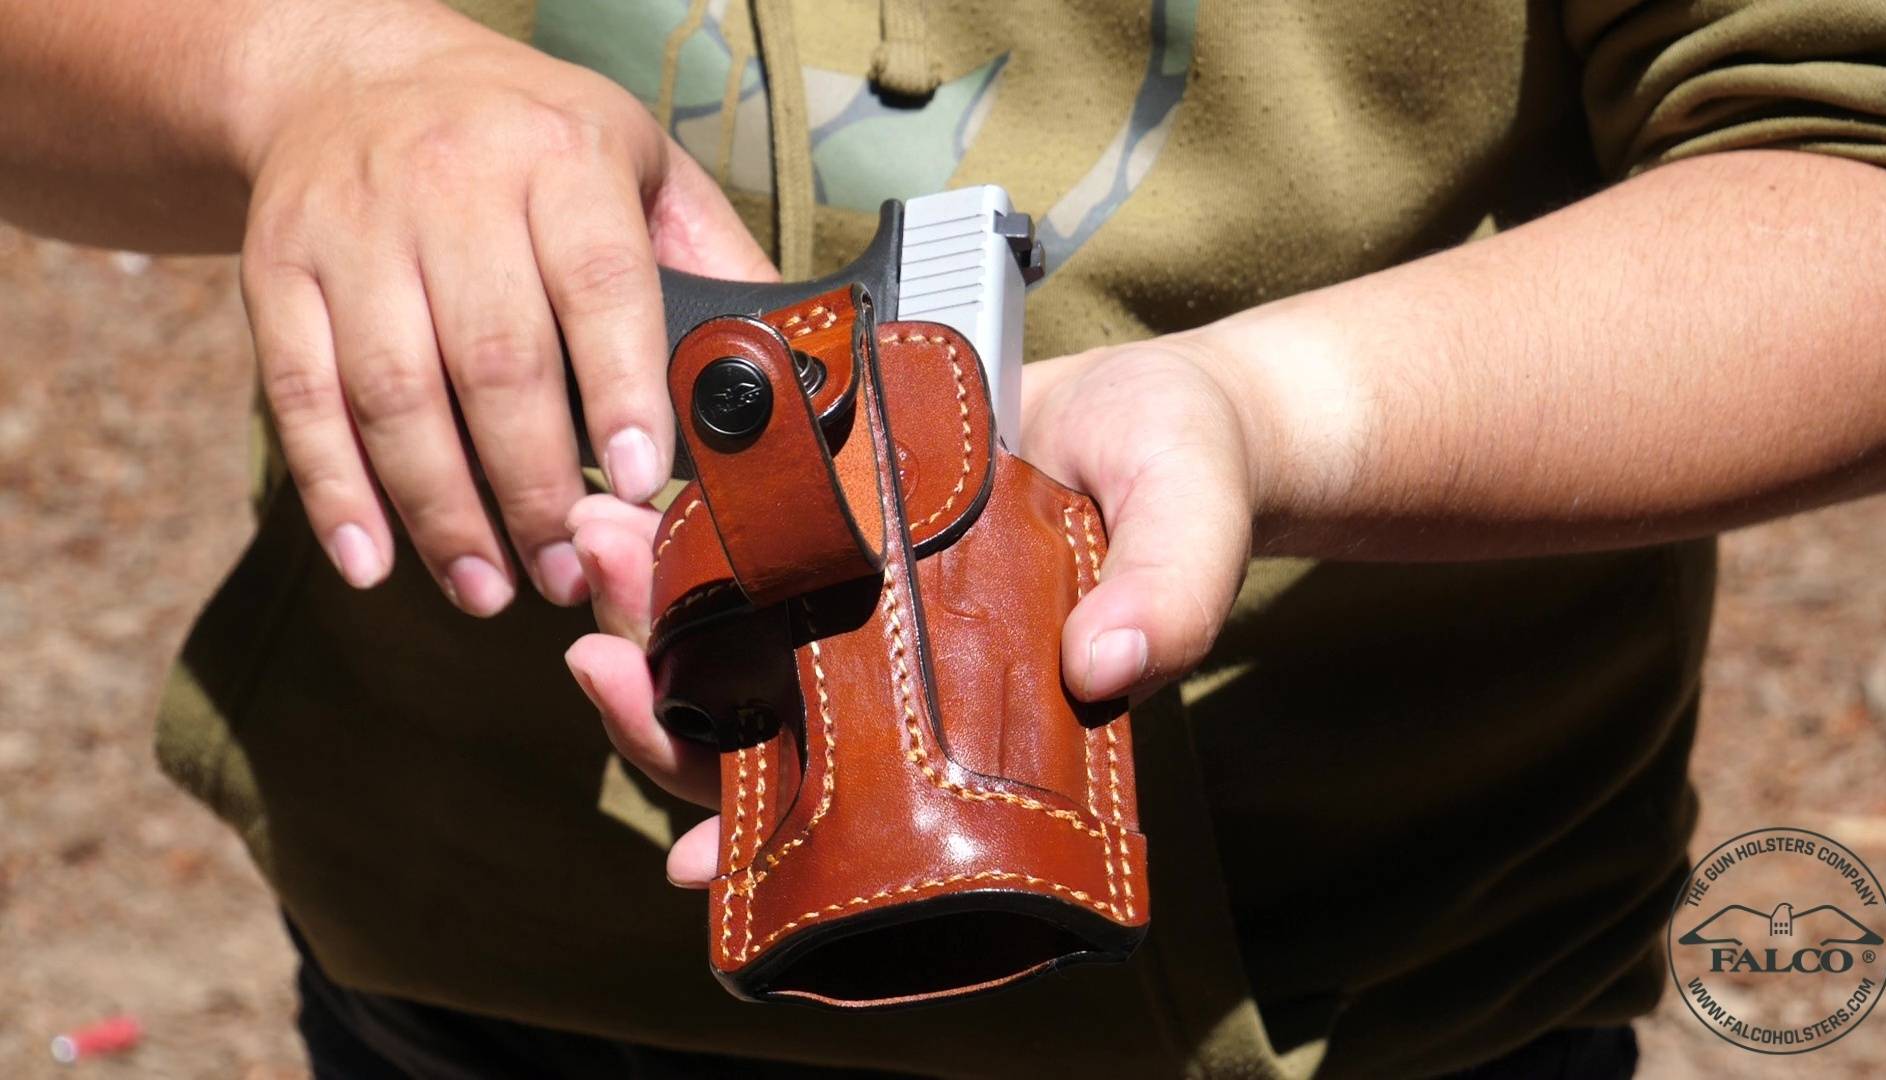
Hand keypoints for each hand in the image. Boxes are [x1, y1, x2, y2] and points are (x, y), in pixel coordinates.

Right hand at [238, 4, 773, 614]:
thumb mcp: (637, 162)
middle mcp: (450, 183)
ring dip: (444, 511)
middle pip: (493, 360)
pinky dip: (334, 491)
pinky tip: (374, 562)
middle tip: (570, 571)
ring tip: (490, 589)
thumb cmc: (526, 137)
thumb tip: (785, 370)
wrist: (351, 73)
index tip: (636, 485)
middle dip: (534, 486)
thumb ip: (711, 262)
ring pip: (394, 392)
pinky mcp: (273, 268)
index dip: (618, 391)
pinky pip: (299, 395)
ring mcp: (351, 227)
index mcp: (560, 156)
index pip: (596, 281)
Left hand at [563, 330, 1258, 885]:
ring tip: (602, 539)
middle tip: (601, 639)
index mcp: (982, 728)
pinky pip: (743, 556)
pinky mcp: (836, 530)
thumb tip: (1108, 665)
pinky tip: (636, 499)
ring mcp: (862, 611)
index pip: (861, 821)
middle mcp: (905, 687)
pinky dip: (682, 536)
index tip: (689, 859)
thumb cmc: (1187, 475)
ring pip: (728, 650)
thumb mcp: (1191, 525)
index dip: (769, 848)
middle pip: (756, 740)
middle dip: (659, 703)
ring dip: (648, 612)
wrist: (1157, 400)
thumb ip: (1171, 596)